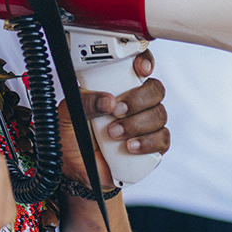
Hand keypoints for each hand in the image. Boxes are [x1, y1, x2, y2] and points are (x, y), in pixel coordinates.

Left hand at [64, 51, 168, 187]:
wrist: (75, 168)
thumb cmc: (73, 135)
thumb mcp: (68, 114)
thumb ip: (84, 102)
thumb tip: (108, 100)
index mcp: (117, 87)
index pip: (140, 67)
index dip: (145, 63)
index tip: (140, 69)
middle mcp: (135, 103)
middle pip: (155, 90)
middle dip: (138, 99)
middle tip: (117, 110)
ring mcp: (145, 123)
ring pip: (159, 115)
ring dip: (137, 124)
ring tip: (114, 134)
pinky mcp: (151, 145)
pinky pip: (162, 139)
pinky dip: (147, 143)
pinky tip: (130, 147)